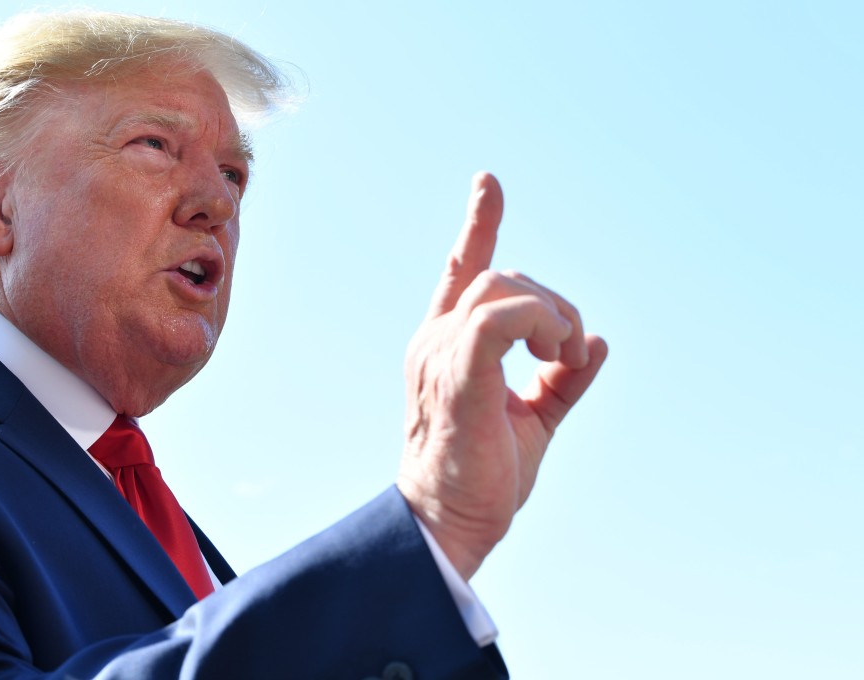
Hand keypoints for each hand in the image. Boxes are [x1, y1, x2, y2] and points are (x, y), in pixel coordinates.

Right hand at [396, 172, 607, 580]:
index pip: (462, 270)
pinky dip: (539, 323)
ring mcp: (441, 352)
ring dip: (550, 313)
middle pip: (503, 275)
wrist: (451, 523)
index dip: (478, 224)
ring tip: (559, 357)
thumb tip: (596, 340)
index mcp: (448, 345)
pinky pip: (501, 316)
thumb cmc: (484, 474)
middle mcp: (436, 339)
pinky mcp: (457, 372)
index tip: (489, 182)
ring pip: (505, 286)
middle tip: (567, 351)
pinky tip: (552, 354)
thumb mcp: (535, 417)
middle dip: (552, 301)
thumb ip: (563, 378)